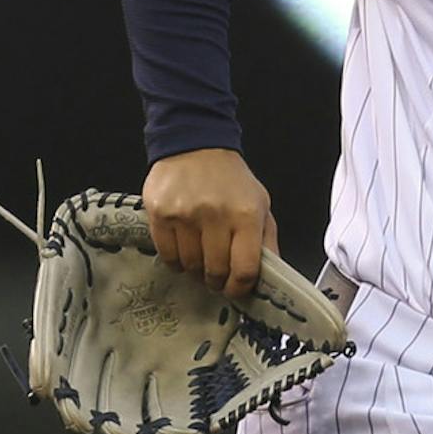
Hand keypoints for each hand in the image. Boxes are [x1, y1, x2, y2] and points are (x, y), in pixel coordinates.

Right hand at [142, 148, 278, 300]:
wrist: (194, 143)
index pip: (244, 269)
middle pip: (215, 272)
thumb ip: (267, 239)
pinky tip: (183, 249)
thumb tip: (272, 274)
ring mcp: (185, 215)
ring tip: (200, 257)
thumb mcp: (260, 202)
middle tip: (217, 276)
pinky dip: (176, 260)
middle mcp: (216, 215)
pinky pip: (167, 256)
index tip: (236, 289)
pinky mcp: (160, 214)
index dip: (239, 288)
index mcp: (246, 214)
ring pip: (190, 266)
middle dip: (217, 280)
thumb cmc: (229, 178)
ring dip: (196, 270)